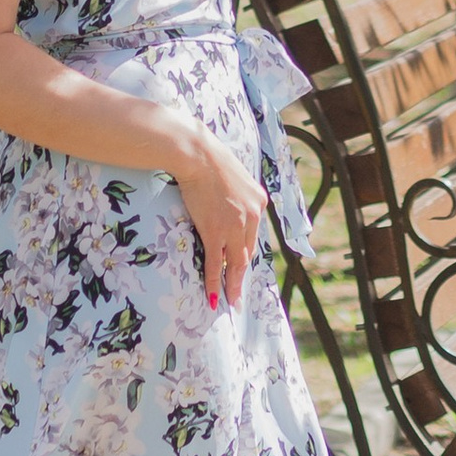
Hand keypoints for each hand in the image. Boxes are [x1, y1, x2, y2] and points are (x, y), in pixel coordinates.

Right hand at [169, 128, 266, 311]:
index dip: (244, 251)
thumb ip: (236, 192)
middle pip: (246, 251)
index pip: (252, 234)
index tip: (240, 265)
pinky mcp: (216, 231)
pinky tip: (215, 296)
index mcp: (258, 201)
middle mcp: (252, 215)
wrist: (197, 155)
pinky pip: (216, 263)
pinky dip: (215, 282)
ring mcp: (235, 225)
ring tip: (230, 301)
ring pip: (235, 261)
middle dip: (240, 273)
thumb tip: (227, 202)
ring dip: (232, 284)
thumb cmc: (208, 158)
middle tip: (238, 293)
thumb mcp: (232, 175)